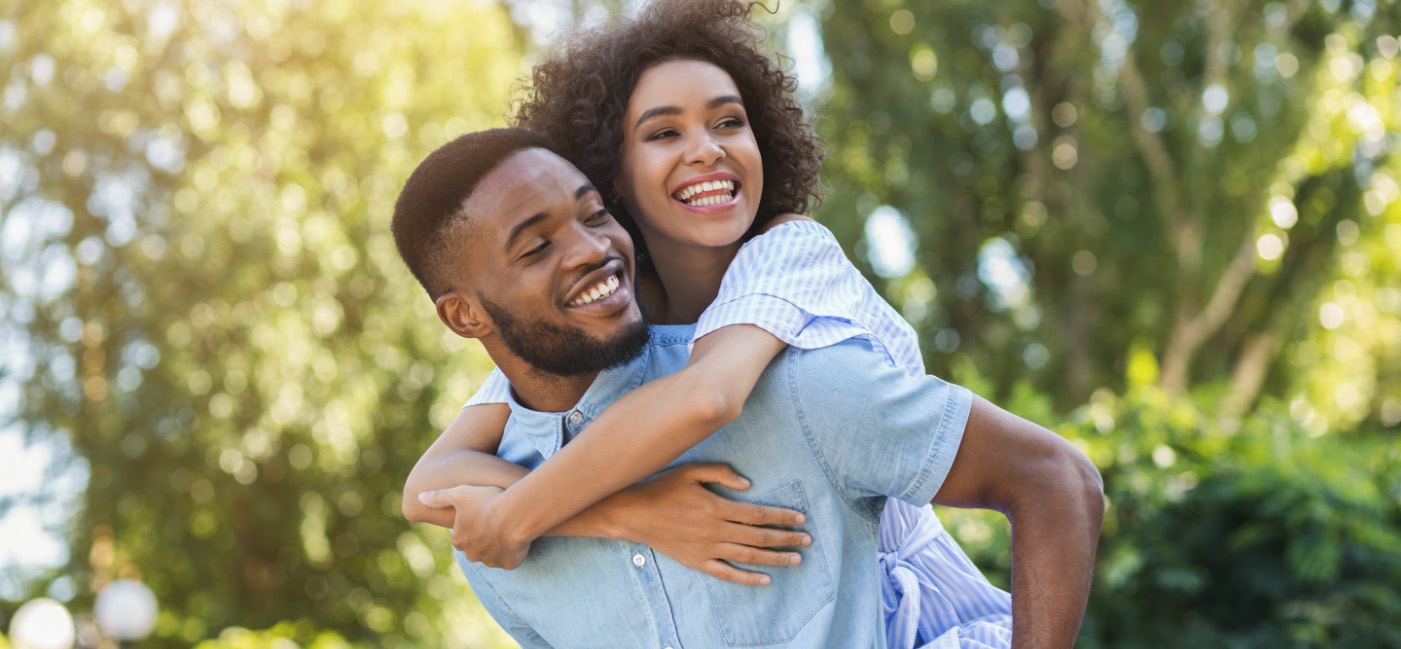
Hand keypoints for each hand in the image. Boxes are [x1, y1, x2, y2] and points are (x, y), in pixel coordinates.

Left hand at [418, 485, 530, 569]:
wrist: (514, 516)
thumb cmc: (486, 502)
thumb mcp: (460, 494)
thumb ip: (438, 497)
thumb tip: (419, 497)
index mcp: (459, 540)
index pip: (462, 536)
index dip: (472, 524)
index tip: (482, 514)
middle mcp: (472, 554)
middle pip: (477, 547)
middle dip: (484, 538)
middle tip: (497, 520)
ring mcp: (491, 561)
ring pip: (493, 554)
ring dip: (499, 545)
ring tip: (509, 527)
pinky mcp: (509, 565)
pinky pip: (510, 559)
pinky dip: (513, 551)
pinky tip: (518, 537)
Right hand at [607, 463, 811, 585]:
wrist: (632, 513)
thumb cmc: (661, 487)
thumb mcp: (691, 470)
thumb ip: (721, 473)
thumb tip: (749, 484)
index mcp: (716, 507)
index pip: (758, 514)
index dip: (782, 517)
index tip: (801, 518)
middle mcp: (715, 530)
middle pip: (758, 537)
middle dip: (786, 539)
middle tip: (808, 541)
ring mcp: (706, 549)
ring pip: (747, 557)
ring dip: (774, 559)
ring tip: (796, 560)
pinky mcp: (696, 561)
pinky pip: (726, 573)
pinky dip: (747, 578)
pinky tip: (765, 580)